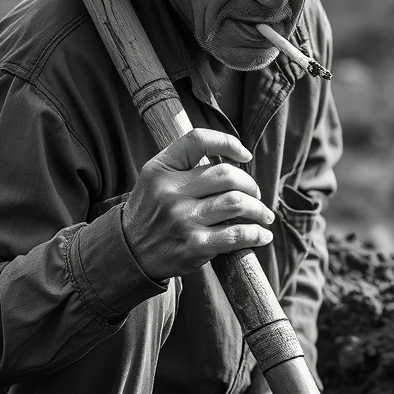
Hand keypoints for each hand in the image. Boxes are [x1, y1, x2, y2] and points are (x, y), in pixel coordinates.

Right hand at [123, 128, 275, 281]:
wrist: (129, 253)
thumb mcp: (154, 178)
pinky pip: (236, 235)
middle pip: (226, 175)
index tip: (244, 154)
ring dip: (259, 209)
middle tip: (255, 194)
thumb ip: (184, 164)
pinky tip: (262, 235)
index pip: (198, 140)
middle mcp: (170, 192)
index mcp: (160, 169)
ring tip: (264, 214)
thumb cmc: (151, 212)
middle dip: (250, 184)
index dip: (228, 143)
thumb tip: (233, 158)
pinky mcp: (194, 246)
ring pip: (236, 203)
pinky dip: (255, 234)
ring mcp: (182, 220)